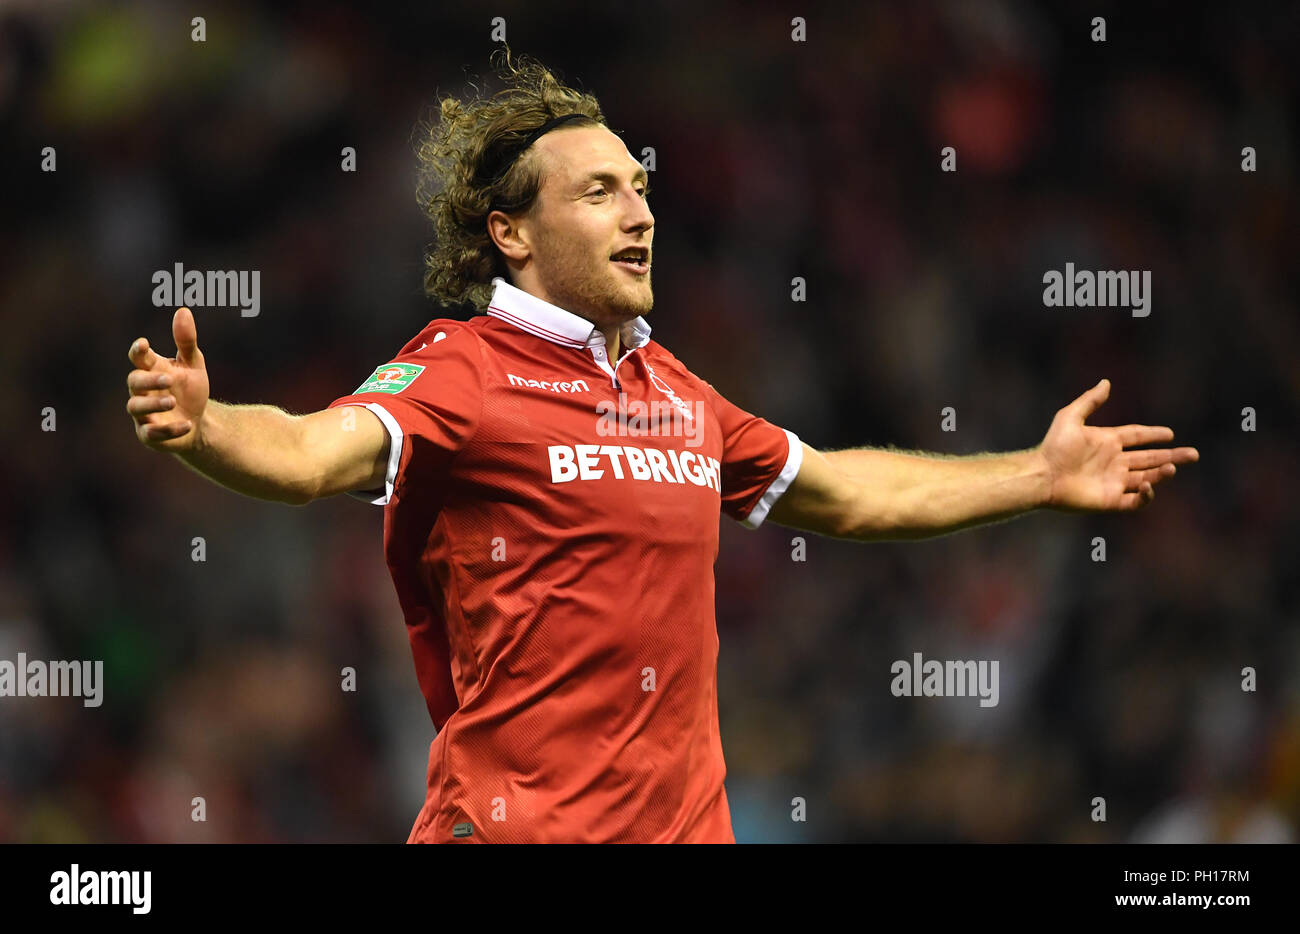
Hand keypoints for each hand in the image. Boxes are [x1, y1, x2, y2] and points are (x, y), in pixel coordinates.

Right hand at [126, 307, 209, 450]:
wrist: (199, 424)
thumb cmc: (191, 390)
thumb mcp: (194, 365)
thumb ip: (186, 341)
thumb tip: (183, 311)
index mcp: (152, 370)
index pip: (138, 357)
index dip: (138, 351)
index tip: (143, 344)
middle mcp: (143, 391)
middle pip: (133, 382)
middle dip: (149, 380)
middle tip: (169, 379)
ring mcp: (144, 414)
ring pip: (136, 407)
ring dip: (154, 403)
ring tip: (173, 401)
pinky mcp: (150, 435)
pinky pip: (152, 433)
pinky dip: (168, 429)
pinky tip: (187, 424)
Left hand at [1036, 379, 1198, 511]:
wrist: (1042, 475)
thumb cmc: (1053, 446)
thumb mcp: (1070, 417)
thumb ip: (1090, 401)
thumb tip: (1106, 382)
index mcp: (1107, 442)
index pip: (1137, 436)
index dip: (1153, 434)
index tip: (1170, 433)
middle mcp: (1113, 462)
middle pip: (1149, 458)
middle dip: (1172, 456)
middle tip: (1194, 454)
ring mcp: (1113, 482)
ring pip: (1146, 478)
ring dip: (1161, 473)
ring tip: (1172, 467)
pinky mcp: (1110, 500)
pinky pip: (1134, 501)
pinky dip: (1146, 496)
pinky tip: (1149, 485)